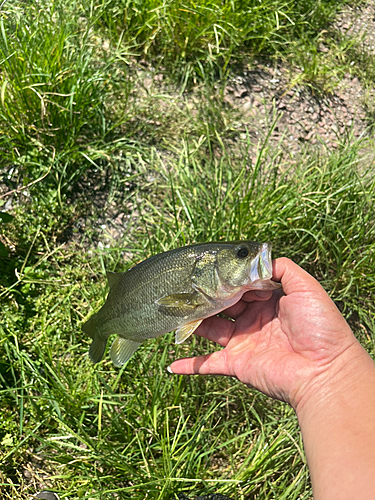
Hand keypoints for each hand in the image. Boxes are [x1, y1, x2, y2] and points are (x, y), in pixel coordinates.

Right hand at [169, 258, 360, 410]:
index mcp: (268, 301)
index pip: (240, 285)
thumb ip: (282, 268)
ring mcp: (243, 342)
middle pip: (222, 304)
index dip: (227, 278)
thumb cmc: (318, 326)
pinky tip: (172, 364)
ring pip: (210, 328)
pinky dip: (190, 365)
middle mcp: (253, 319)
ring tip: (171, 311)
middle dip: (204, 297)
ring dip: (192, 322)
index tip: (208, 270)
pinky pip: (208, 364)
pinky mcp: (236, 364)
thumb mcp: (306, 287)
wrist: (323, 370)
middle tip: (182, 288)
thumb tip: (259, 259)